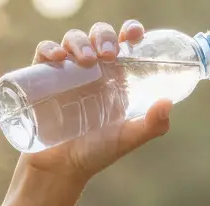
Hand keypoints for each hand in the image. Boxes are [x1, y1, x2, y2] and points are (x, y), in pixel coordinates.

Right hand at [20, 19, 173, 181]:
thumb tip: (168, 101)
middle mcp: (92, 70)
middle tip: (108, 53)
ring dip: (80, 41)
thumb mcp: (127, 139)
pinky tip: (58, 58)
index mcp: (115, 77)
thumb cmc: (95, 154)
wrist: (60, 170)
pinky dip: (50, 49)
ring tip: (86, 61)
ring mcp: (66, 73)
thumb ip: (152, 125)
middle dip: (104, 35)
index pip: (124, 44)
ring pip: (73, 39)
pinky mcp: (41, 79)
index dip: (129, 31)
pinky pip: (44, 52)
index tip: (134, 34)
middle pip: (98, 35)